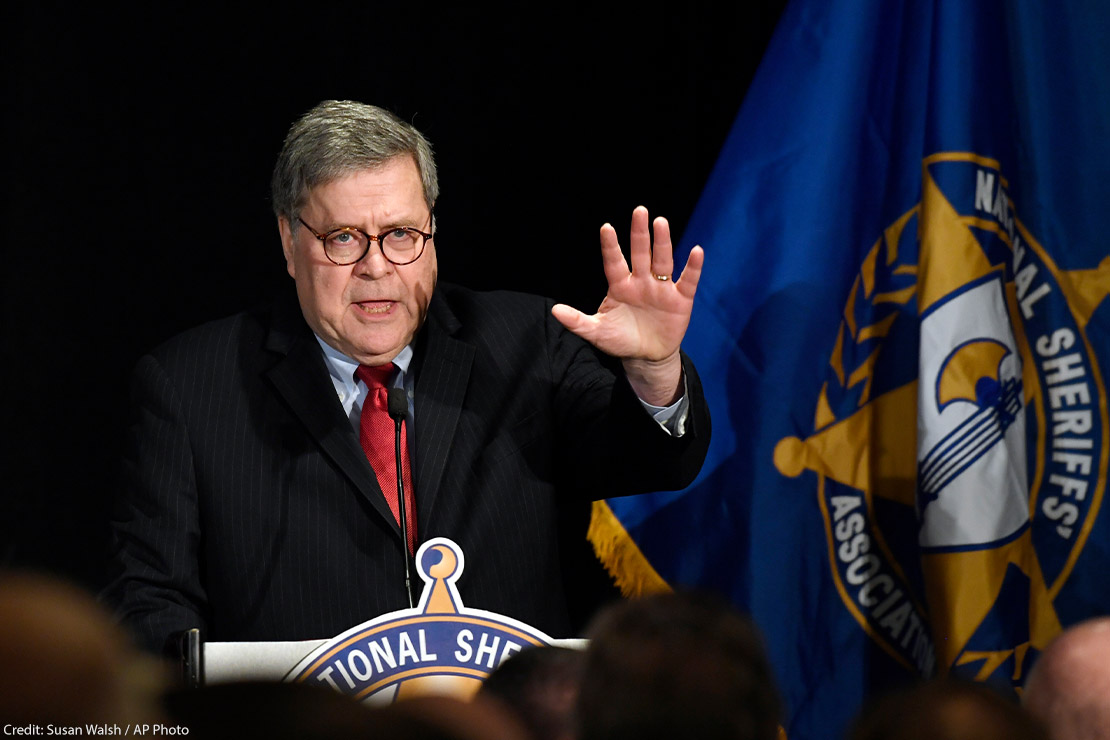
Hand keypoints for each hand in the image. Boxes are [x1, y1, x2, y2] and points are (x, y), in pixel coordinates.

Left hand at [552, 206, 703, 405]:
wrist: (647, 357)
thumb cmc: (620, 340)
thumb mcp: (597, 332)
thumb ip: (577, 321)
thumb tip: (554, 310)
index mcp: (619, 286)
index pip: (614, 262)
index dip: (611, 246)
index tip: (606, 227)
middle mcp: (641, 282)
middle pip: (640, 253)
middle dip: (639, 233)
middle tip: (640, 210)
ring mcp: (661, 289)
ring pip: (662, 261)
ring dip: (662, 242)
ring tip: (660, 222)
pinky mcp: (681, 300)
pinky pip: (688, 280)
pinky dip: (693, 267)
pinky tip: (696, 251)